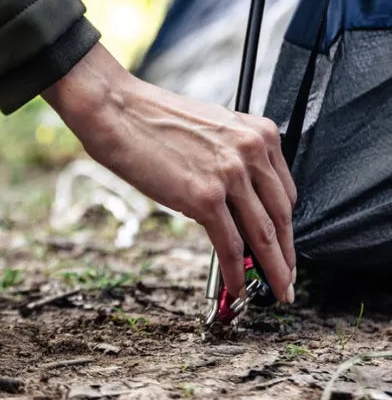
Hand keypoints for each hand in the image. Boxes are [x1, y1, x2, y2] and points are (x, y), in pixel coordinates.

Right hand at [43, 44, 296, 302]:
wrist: (113, 108)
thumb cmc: (148, 117)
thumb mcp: (206, 130)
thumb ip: (228, 158)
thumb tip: (232, 203)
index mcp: (258, 132)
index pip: (283, 190)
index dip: (284, 224)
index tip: (283, 244)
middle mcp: (252, 151)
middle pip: (280, 215)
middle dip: (286, 253)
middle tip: (287, 277)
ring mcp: (230, 174)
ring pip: (263, 236)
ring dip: (272, 270)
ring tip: (276, 292)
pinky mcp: (205, 197)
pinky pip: (231, 246)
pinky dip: (236, 273)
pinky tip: (237, 288)